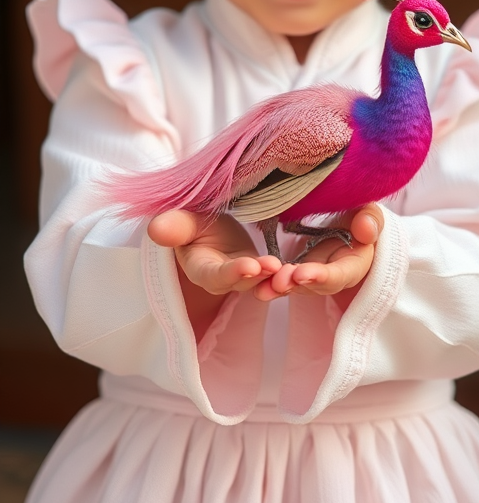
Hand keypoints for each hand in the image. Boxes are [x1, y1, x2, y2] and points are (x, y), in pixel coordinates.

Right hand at [148, 209, 281, 296]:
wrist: (208, 220)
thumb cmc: (193, 220)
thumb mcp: (183, 218)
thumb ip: (174, 226)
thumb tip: (155, 229)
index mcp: (200, 267)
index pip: (215, 275)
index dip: (232, 273)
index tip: (250, 266)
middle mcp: (221, 278)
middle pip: (240, 282)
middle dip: (258, 277)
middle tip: (275, 268)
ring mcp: (242, 276)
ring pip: (259, 283)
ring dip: (275, 280)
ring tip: (289, 271)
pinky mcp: (259, 271)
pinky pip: (272, 277)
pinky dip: (286, 275)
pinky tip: (300, 270)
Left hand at [252, 204, 383, 309]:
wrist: (348, 218)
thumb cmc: (360, 214)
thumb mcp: (369, 212)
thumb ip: (371, 220)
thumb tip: (365, 231)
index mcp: (355, 264)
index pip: (339, 274)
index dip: (321, 276)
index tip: (302, 273)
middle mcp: (333, 276)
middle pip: (315, 286)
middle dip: (296, 284)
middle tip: (278, 281)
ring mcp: (313, 276)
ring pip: (296, 286)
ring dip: (279, 287)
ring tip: (261, 288)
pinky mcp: (298, 271)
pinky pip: (283, 279)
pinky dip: (269, 282)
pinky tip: (254, 283)